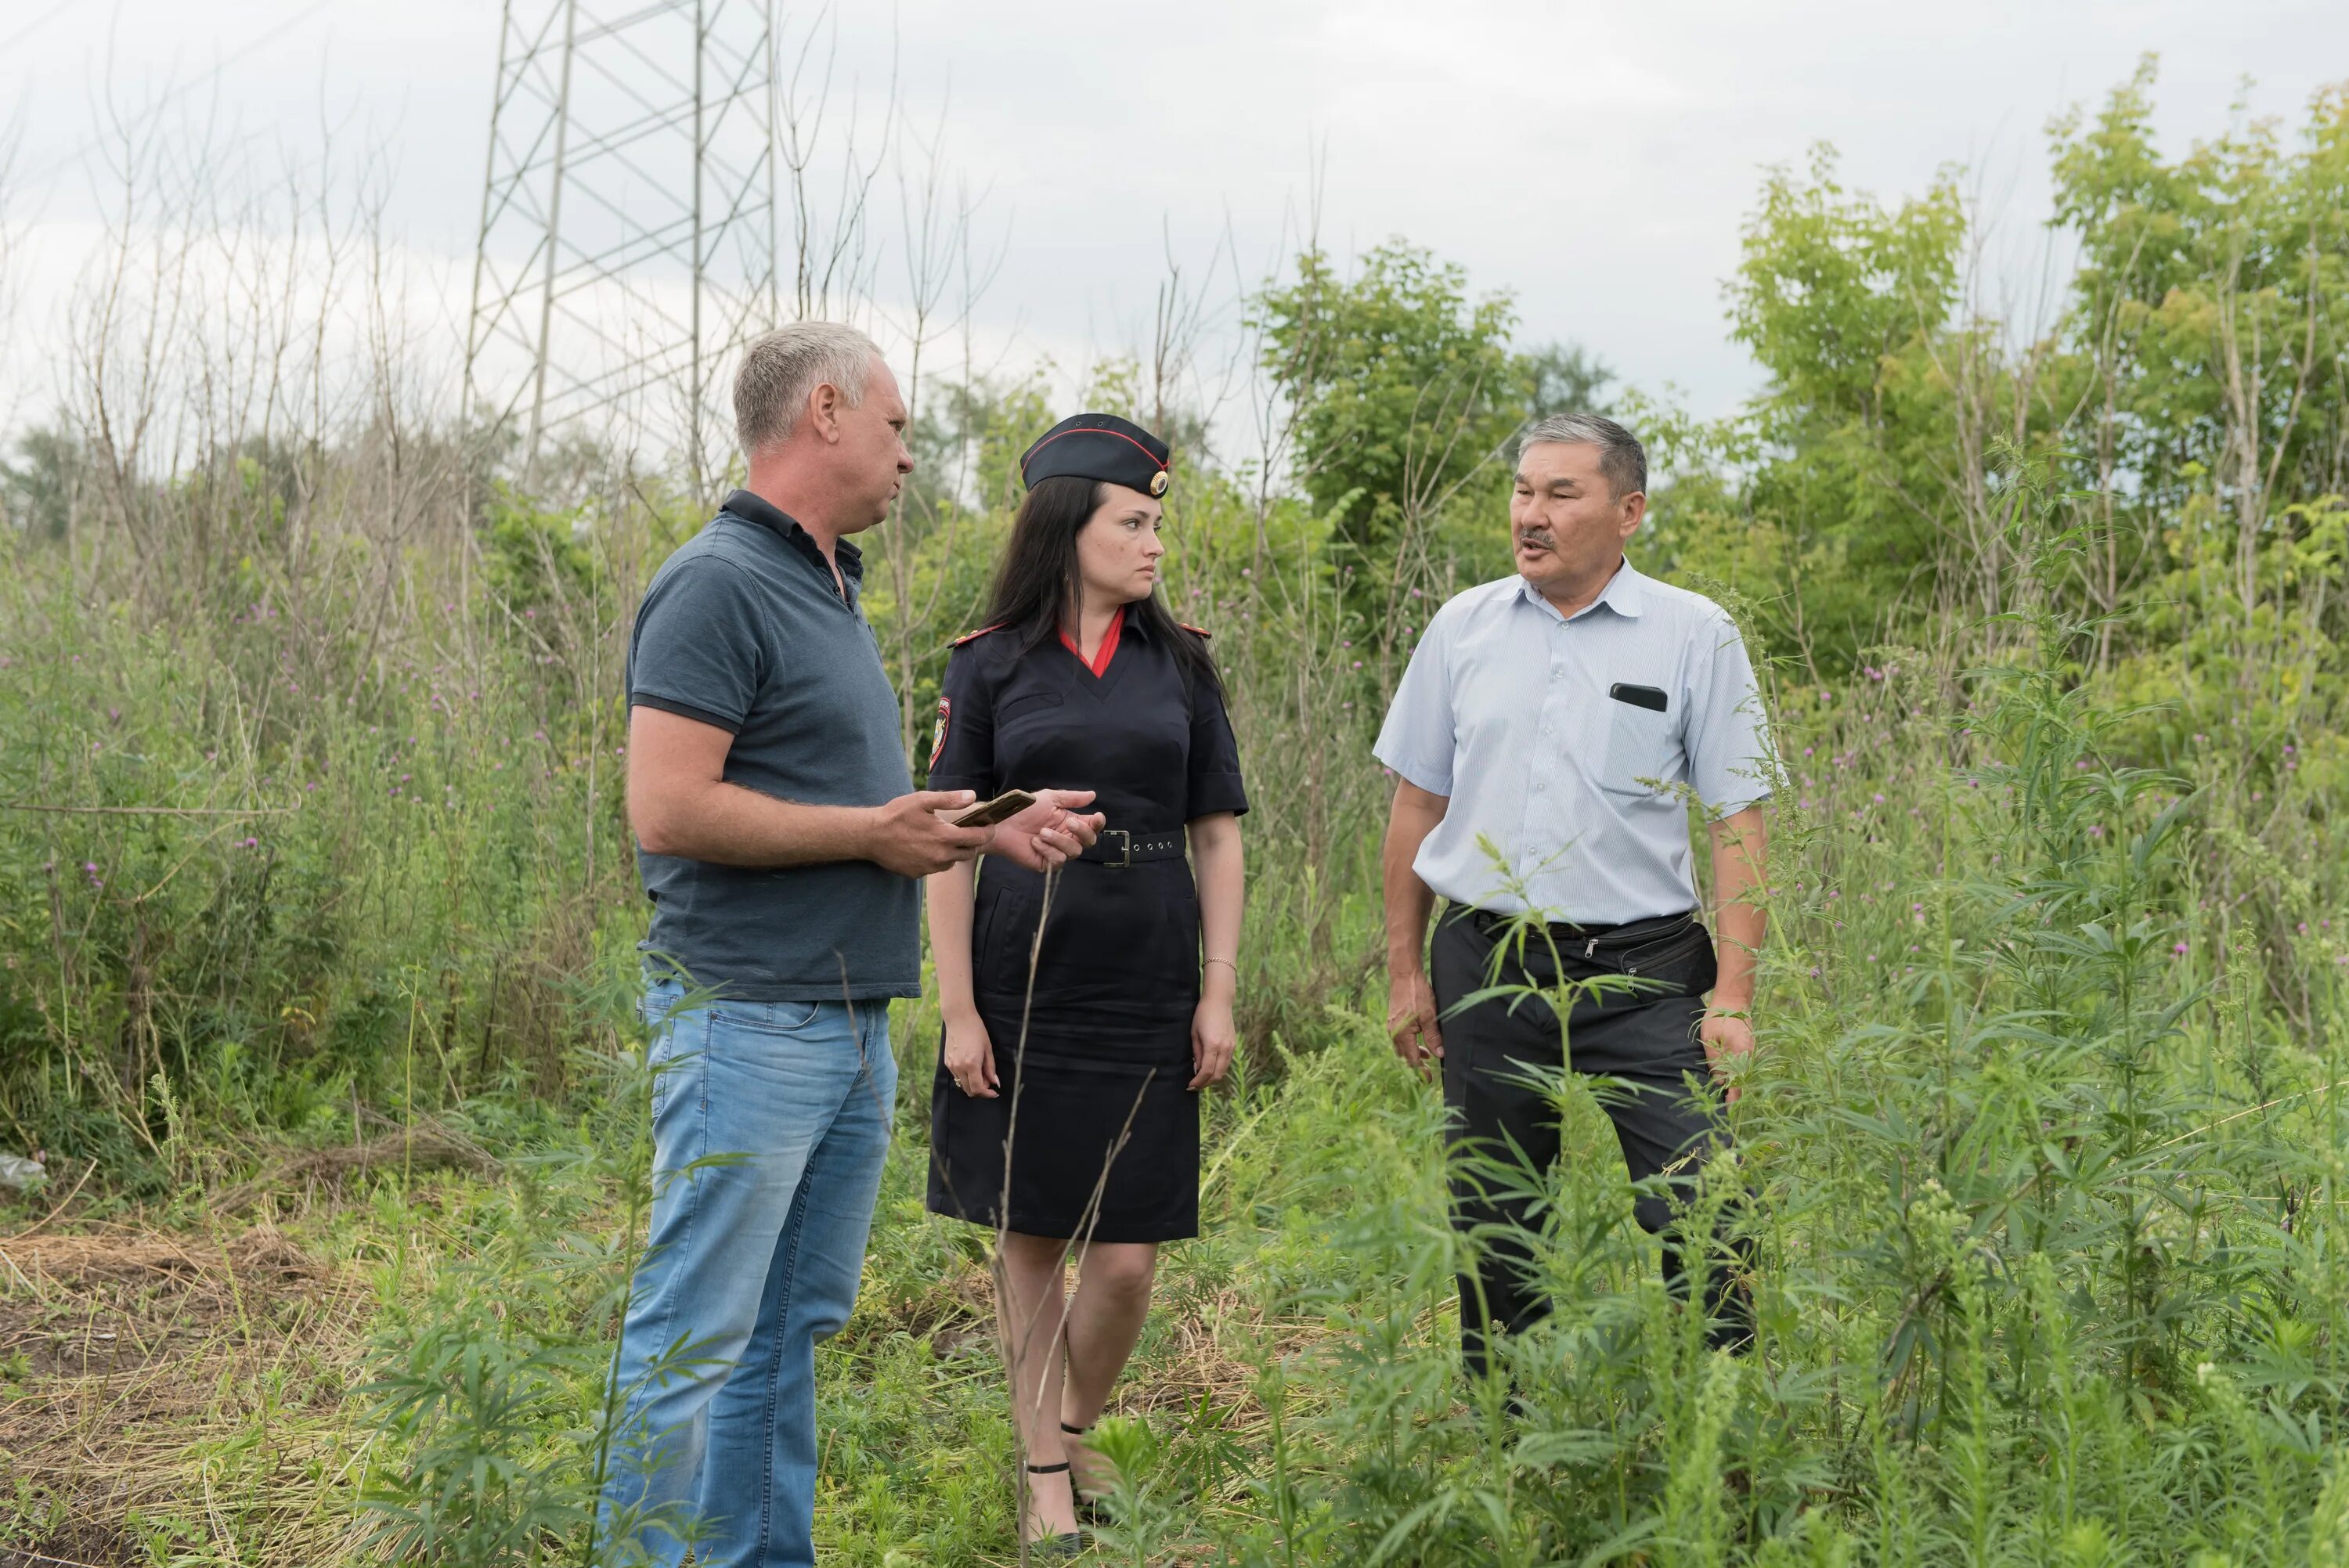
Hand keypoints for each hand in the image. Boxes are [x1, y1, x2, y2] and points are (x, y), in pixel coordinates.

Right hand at [868, 790, 993, 876]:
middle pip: (969, 853)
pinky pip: (935, 867)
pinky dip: (937, 858)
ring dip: (954, 851)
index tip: (990, 826)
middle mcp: (941, 856)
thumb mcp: (923, 800)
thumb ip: (950, 799)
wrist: (870, 836)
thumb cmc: (896, 815)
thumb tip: (972, 796)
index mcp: (945, 837)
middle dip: (972, 842)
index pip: (978, 838)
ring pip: (952, 861)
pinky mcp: (918, 874)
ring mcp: (929, 868)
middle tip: (968, 831)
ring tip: (945, 838)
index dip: (988, 832)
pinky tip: (926, 847)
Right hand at [943, 1012, 997, 1097]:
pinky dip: (965, 1077)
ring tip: (980, 1072)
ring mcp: (951, 1065)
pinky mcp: (947, 1062)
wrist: (959, 1018)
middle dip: (980, 1090)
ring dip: (972, 1084)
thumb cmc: (976, 1030)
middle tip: (988, 1081)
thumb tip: (995, 1082)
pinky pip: (957, 1076)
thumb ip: (991, 1068)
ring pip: (962, 1084)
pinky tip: (971, 1067)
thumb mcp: (988, 1049)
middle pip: (969, 1090)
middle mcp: (959, 1067)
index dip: (987, 1094)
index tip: (994, 1092)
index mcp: (971, 1064)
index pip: (977, 1089)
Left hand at [985, 788, 1105, 871]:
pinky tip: (1035, 843)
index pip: (1092, 826)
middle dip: (1081, 831)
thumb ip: (1072, 798)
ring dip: (1058, 840)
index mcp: (1070, 822)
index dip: (1098, 823)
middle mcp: (1067, 838)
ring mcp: (1058, 851)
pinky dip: (1048, 850)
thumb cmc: (1023, 809)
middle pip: (1088, 841)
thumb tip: (1093, 795)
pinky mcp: (1047, 863)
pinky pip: (1059, 860)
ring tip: (1041, 832)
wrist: (1002, 824)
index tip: (1097, 816)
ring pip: (1074, 851)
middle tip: (1069, 823)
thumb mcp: (1049, 798)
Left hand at [1189, 991, 1236, 1089]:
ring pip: (1223, 1070)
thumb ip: (1197, 1053)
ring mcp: (1231, 1047)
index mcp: (1213, 1045)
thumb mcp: (1194, 1034)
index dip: (1198, 1081)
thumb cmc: (1202, 1015)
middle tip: (1194, 1086)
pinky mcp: (1233, 1044)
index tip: (1189, 1085)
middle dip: (1205, 1084)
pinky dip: (1218, 1069)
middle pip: (1217, 1075)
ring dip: (1212, 1078)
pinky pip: (1226, 1063)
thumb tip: (1197, 1069)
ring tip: (1201, 1079)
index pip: (1206, 1071)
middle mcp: (1225, 1048)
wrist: (1219, 1001)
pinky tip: (1209, 1068)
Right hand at [1387, 966, 1442, 1081]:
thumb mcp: (1429, 1016)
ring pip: (1401, 1047)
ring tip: (1426, 1054)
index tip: (1429, 1079)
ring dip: (1413, 1053)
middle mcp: (1393, 1032)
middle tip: (1428, 1070)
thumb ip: (1433, 1036)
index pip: (1412, 1059)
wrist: (1404, 975)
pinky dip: (1409, 1043)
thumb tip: (1439, 1055)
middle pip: (1404, 1055)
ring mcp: (1392, 1026)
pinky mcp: (1393, 1020)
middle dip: (1416, 1064)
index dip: (1421, 1070)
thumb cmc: (1417, 993)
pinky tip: (1418, 1039)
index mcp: (1402, 1034)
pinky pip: (1399, 1038)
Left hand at [1701, 1008, 1754, 1104]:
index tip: (1729, 1112)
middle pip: (1744, 1081)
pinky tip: (1729, 1080)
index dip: (1734, 1099)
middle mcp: (1751, 1056)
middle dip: (1735, 1095)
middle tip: (1725, 1109)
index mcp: (1742, 1054)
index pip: (1739, 1083)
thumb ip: (1715, 1062)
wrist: (1733, 1000)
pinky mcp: (1749, 1049)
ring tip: (1726, 1099)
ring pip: (1744, 1074)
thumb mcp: (1711, 1039)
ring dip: (1736, 1085)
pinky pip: (1744, 1066)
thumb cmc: (1719, 1017)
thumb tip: (1719, 1084)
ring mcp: (1752, 1052)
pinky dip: (1737, 1074)